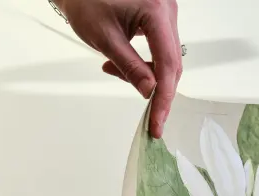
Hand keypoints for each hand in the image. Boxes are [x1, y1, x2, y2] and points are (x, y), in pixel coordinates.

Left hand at [58, 0, 181, 137]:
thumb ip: (130, 67)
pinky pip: (161, 50)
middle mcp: (167, 9)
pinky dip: (146, 66)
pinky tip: (124, 66)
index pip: (167, 63)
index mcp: (156, 10)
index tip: (157, 121)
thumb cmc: (86, 2)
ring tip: (117, 73)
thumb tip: (149, 92)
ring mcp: (166, 13)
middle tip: (151, 119)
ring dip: (149, 78)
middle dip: (160, 93)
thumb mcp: (106, 39)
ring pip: (168, 59)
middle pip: (172, 63)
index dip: (163, 97)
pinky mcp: (160, 18)